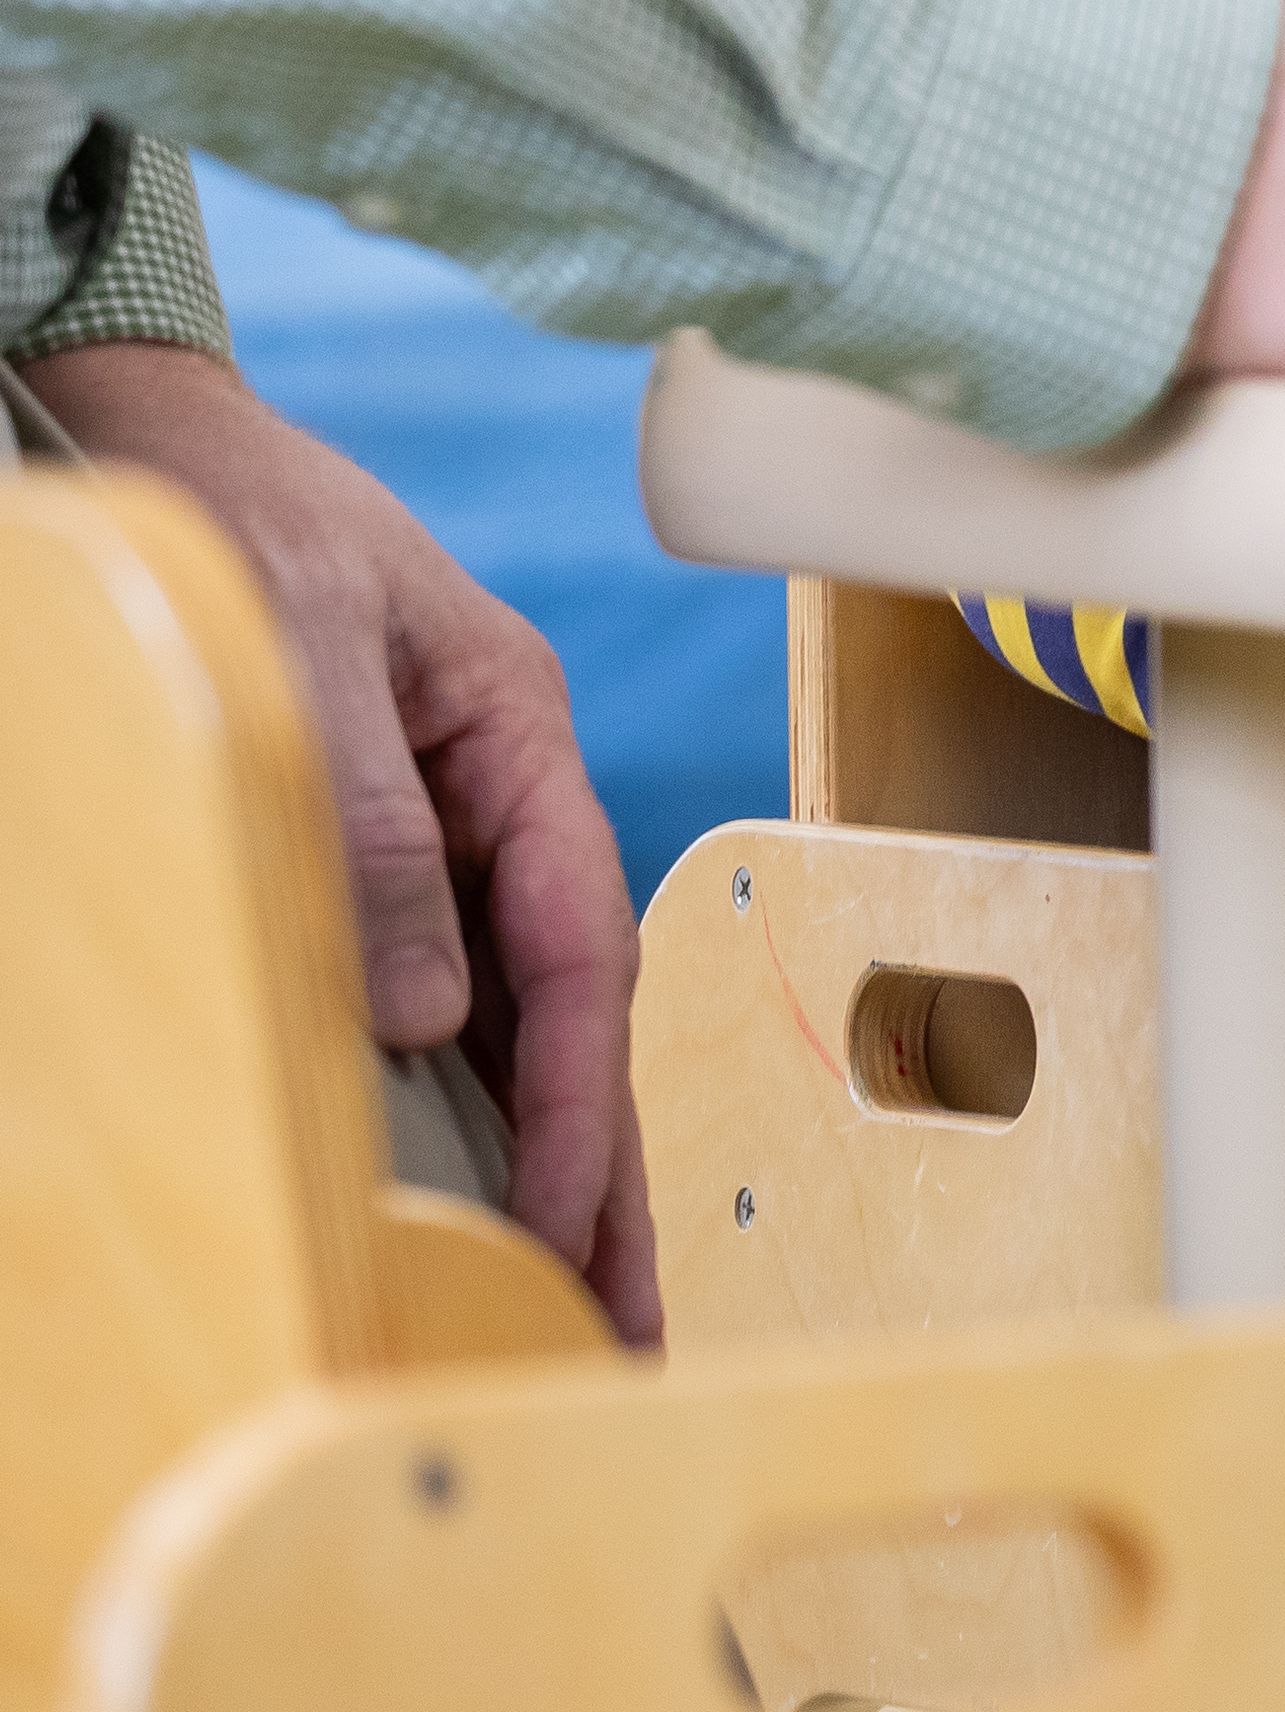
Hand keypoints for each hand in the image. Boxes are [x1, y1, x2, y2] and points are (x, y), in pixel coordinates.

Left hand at [14, 342, 661, 1342]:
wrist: (177, 450)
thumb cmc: (250, 528)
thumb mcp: (311, 655)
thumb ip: (373, 820)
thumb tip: (428, 1012)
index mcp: (517, 740)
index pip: (575, 949)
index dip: (576, 1100)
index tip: (564, 1229)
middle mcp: (503, 798)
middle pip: (579, 1009)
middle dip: (607, 1170)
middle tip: (620, 1321)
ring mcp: (454, 829)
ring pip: (525, 1015)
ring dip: (556, 1153)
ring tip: (574, 1289)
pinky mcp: (396, 851)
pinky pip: (455, 992)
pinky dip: (482, 1098)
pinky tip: (488, 1181)